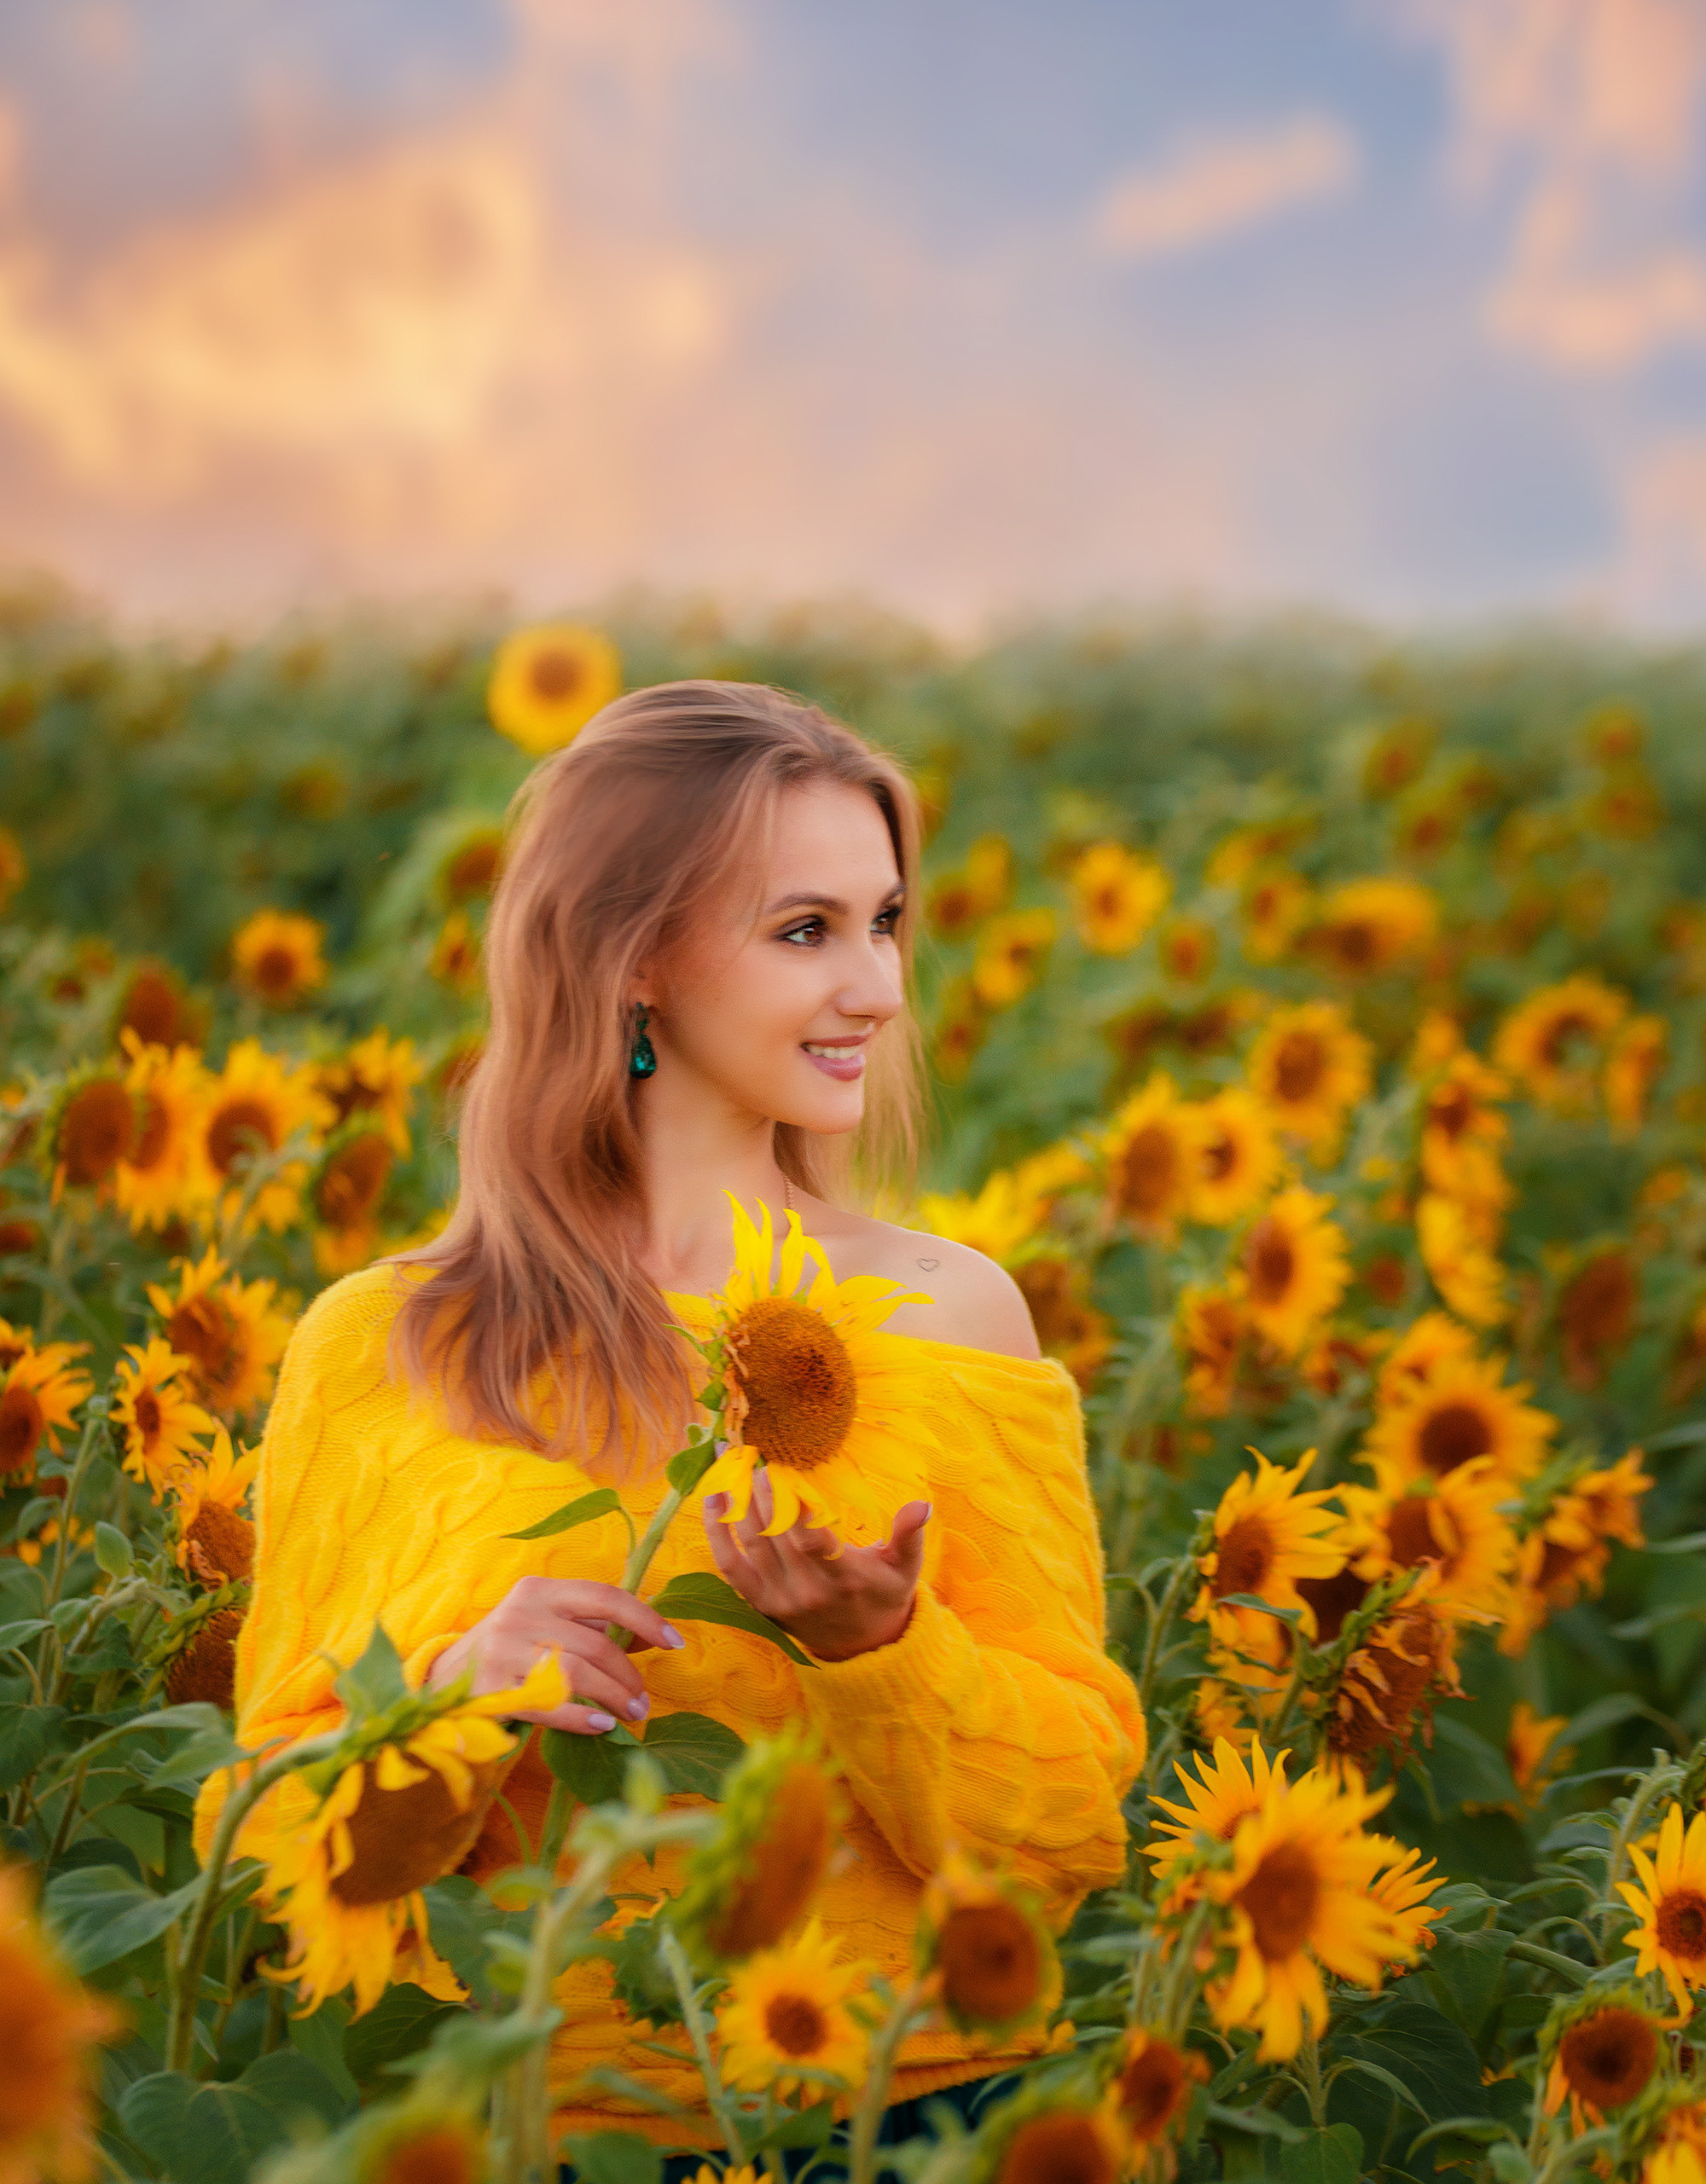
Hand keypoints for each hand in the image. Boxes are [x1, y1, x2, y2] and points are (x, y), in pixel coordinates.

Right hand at [426, 1576, 685, 1733]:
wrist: (444, 1680)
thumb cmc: (512, 1649)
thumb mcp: (548, 1624)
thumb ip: (595, 1626)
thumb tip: (652, 1636)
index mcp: (540, 1590)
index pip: (604, 1596)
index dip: (645, 1619)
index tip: (674, 1642)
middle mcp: (520, 1612)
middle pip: (594, 1643)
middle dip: (628, 1675)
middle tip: (644, 1700)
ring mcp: (501, 1649)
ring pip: (576, 1673)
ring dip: (613, 1696)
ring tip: (632, 1713)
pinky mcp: (489, 1688)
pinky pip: (549, 1704)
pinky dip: (581, 1716)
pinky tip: (602, 1725)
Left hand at [702, 1470, 929, 1661]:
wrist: (861, 1646)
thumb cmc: (884, 1594)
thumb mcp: (905, 1566)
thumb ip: (909, 1534)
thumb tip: (924, 1504)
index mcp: (842, 1578)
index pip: (810, 1542)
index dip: (792, 1506)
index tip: (786, 1471)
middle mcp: (806, 1591)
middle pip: (773, 1536)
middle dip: (762, 1492)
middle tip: (757, 1457)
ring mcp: (778, 1599)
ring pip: (750, 1544)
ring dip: (738, 1501)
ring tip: (732, 1464)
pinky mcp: (759, 1603)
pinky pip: (729, 1565)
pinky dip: (716, 1532)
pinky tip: (712, 1498)